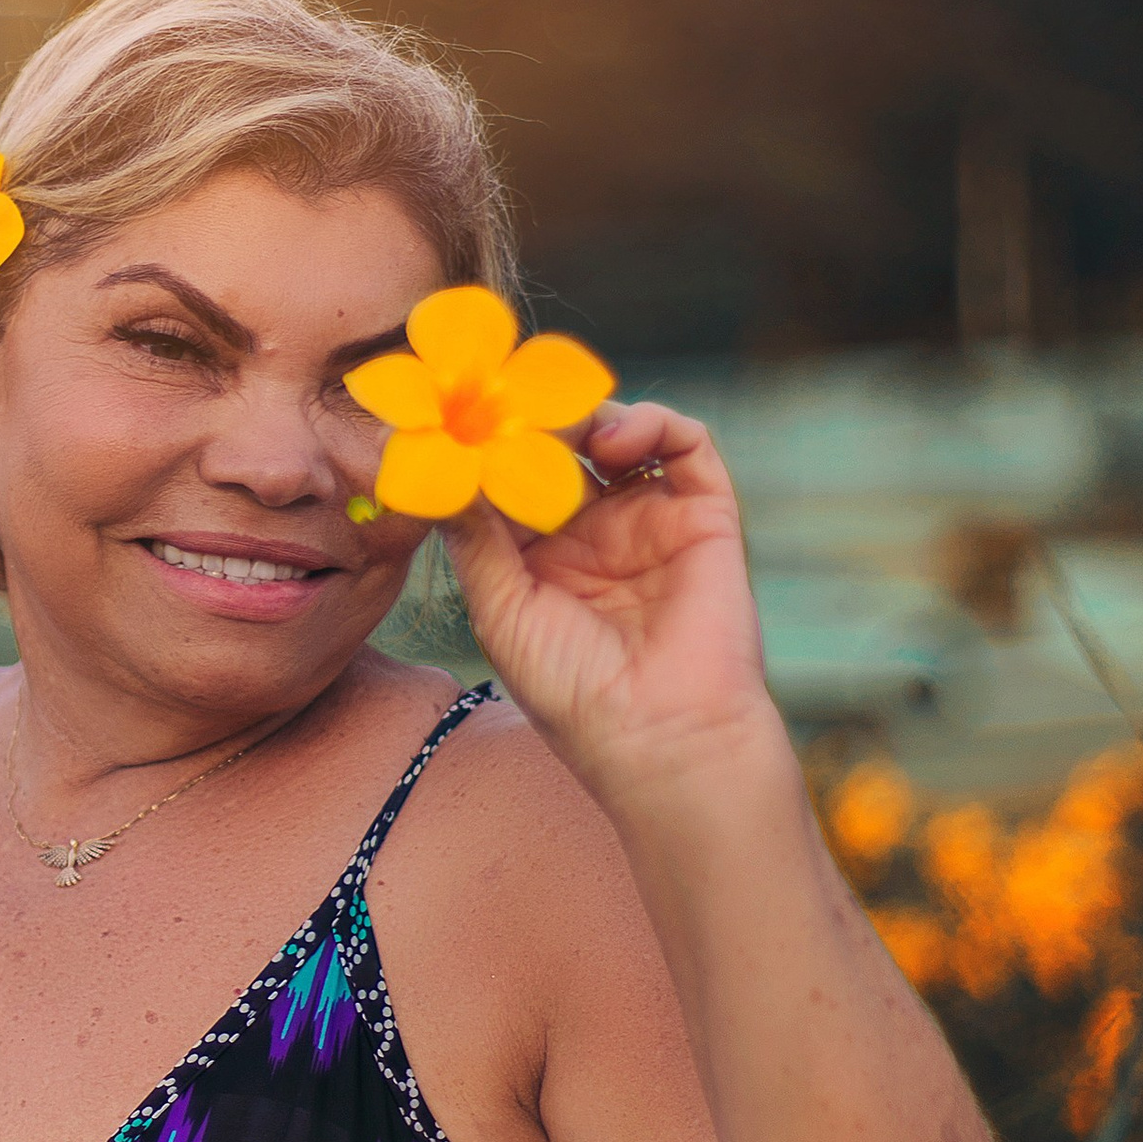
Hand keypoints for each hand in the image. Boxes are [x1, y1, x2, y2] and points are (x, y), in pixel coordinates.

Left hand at [438, 398, 773, 783]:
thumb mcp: (500, 611)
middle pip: (564, 447)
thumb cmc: (573, 692)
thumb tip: (438, 470)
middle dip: (537, 420)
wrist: (662, 737)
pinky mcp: (705, 515)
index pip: (511, 478)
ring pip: (621, 434)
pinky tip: (615, 440)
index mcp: (541, 558)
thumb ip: (473, 537)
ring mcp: (650, 521)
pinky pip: (686, 446)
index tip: (458, 416)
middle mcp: (596, 533)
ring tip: (565, 427)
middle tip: (513, 404)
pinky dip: (654, 422)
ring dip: (590, 415)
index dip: (489, 446)